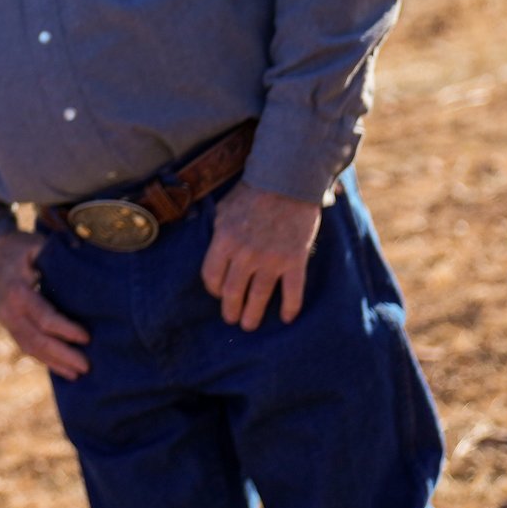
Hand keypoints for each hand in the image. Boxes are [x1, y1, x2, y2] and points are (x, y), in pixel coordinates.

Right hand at [0, 229, 89, 377]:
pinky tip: (62, 369)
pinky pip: (26, 346)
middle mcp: (8, 311)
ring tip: (77, 375)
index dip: (65, 329)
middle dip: (62, 355)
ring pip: (30, 347)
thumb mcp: (35, 246)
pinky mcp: (8, 326)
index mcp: (17, 292)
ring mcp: (5, 321)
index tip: (87, 337)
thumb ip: (56, 258)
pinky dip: (44, 359)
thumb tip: (88, 265)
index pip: (43, 317)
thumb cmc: (18, 248)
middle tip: (86, 366)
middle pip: (36, 340)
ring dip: (54, 362)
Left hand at [201, 183, 321, 329]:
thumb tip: (213, 253)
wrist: (288, 182)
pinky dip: (289, 307)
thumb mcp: (224, 211)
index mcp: (224, 241)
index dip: (213, 289)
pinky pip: (292, 291)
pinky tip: (286, 318)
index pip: (211, 276)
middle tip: (232, 319)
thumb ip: (218, 234)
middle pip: (233, 292)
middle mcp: (245, 254)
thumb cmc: (253, 193)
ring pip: (259, 297)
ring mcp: (271, 259)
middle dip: (231, 310)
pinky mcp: (295, 260)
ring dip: (253, 315)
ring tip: (250, 325)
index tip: (218, 293)